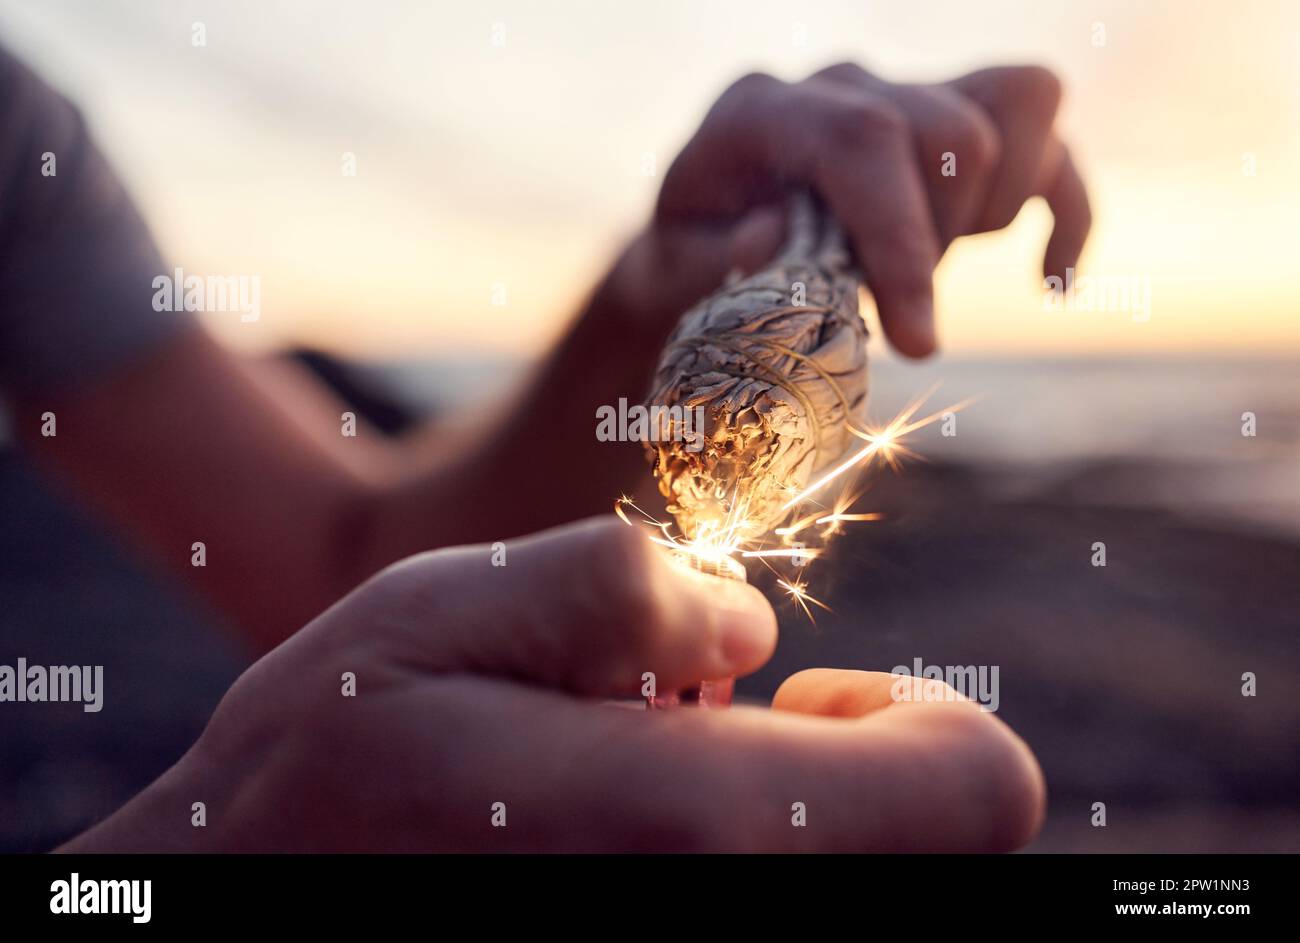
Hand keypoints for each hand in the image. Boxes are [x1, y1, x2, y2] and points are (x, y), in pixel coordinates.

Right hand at [64, 518, 1041, 851]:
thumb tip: (741, 625)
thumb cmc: (324, 770)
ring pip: (847, 874)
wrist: (244, 902)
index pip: (977, 794)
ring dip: (777, 812)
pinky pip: (773, 895)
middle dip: (840, 768)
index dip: (922, 724)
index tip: (809, 696)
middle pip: (930, 849)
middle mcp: (731, 923)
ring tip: (631, 783)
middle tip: (696, 732)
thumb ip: (618, 588)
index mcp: (699, 832)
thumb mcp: (444, 613)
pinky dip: (730, 852)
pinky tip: (612, 836)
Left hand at [633, 62, 1090, 357]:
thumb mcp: (674, 273)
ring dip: (994, 211)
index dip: (902, 236)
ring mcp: (905, 93)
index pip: (862, 140)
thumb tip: (771, 241)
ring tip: (927, 268)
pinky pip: (1049, 141)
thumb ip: (712, 261)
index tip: (917, 337)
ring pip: (1020, 103)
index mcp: (762, 110)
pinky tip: (1052, 285)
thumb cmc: (692, 257)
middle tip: (884, 304)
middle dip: (938, 240)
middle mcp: (843, 84)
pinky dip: (1067, 213)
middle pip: (951, 130)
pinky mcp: (954, 123)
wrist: (709, 235)